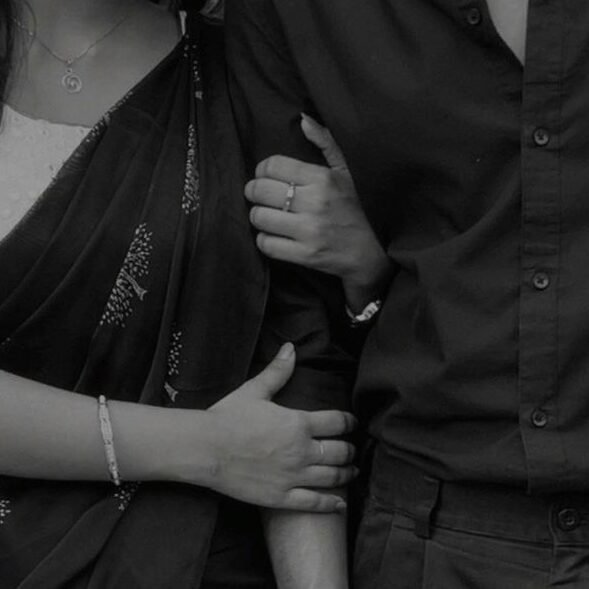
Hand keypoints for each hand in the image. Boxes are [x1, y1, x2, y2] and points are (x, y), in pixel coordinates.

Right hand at [206, 343, 356, 511]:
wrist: (205, 448)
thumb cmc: (227, 417)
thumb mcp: (254, 390)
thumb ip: (278, 371)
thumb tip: (291, 348)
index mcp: (298, 423)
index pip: (337, 422)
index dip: (349, 422)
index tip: (352, 423)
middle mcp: (301, 450)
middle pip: (339, 451)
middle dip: (350, 449)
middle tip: (352, 449)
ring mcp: (293, 476)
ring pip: (332, 477)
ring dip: (347, 474)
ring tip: (351, 472)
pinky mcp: (281, 497)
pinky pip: (313, 503)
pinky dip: (331, 504)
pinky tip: (340, 505)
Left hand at [245, 114, 392, 311]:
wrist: (372, 251)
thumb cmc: (358, 207)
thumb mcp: (348, 171)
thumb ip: (326, 142)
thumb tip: (303, 120)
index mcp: (323, 179)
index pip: (272, 166)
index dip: (262, 170)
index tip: (266, 177)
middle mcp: (315, 203)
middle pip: (260, 191)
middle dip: (254, 192)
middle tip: (261, 196)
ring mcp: (309, 231)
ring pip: (259, 217)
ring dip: (258, 216)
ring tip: (268, 215)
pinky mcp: (305, 255)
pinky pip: (266, 244)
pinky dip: (264, 239)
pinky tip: (274, 235)